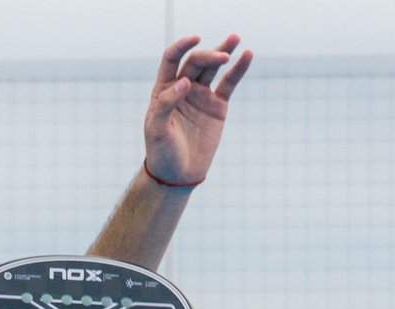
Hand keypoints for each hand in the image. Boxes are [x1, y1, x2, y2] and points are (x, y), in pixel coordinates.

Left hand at [144, 35, 252, 186]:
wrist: (178, 176)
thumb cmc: (161, 153)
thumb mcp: (156, 130)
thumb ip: (165, 104)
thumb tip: (185, 82)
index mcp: (164, 90)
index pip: (172, 59)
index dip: (182, 46)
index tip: (194, 39)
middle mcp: (182, 88)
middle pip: (195, 62)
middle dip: (208, 56)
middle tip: (222, 58)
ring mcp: (201, 95)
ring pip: (213, 67)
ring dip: (223, 51)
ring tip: (235, 39)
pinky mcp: (217, 106)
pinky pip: (229, 83)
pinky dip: (238, 69)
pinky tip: (247, 55)